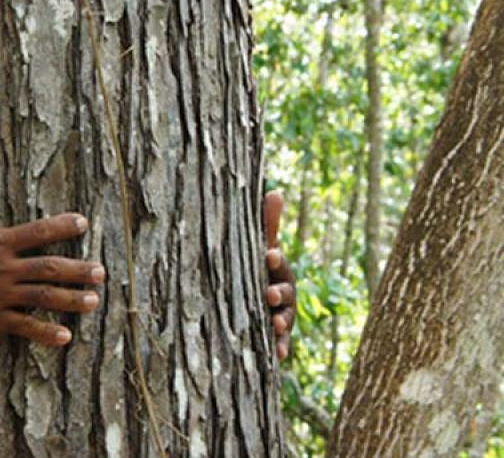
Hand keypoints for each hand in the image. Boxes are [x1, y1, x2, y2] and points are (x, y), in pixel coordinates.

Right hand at [0, 151, 104, 346]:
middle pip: (49, 268)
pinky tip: (65, 336)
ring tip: (93, 301)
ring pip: (42, 298)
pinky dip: (45, 332)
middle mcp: (1, 269)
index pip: (37, 231)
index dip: (62, 226)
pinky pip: (22, 327)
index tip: (83, 222)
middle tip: (101, 271)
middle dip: (78, 269)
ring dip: (70, 299)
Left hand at [263, 191, 296, 359]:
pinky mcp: (276, 335)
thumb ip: (269, 224)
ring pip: (285, 318)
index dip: (275, 258)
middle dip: (280, 292)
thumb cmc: (261, 266)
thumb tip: (275, 191)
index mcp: (279, 270)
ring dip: (282, 322)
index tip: (269, 254)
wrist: (264, 297)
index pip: (278, 262)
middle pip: (286, 293)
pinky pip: (281, 343)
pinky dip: (280, 348)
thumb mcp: (262, 246)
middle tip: (271, 293)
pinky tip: (278, 356)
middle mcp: (284, 292)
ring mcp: (282, 314)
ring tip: (277, 325)